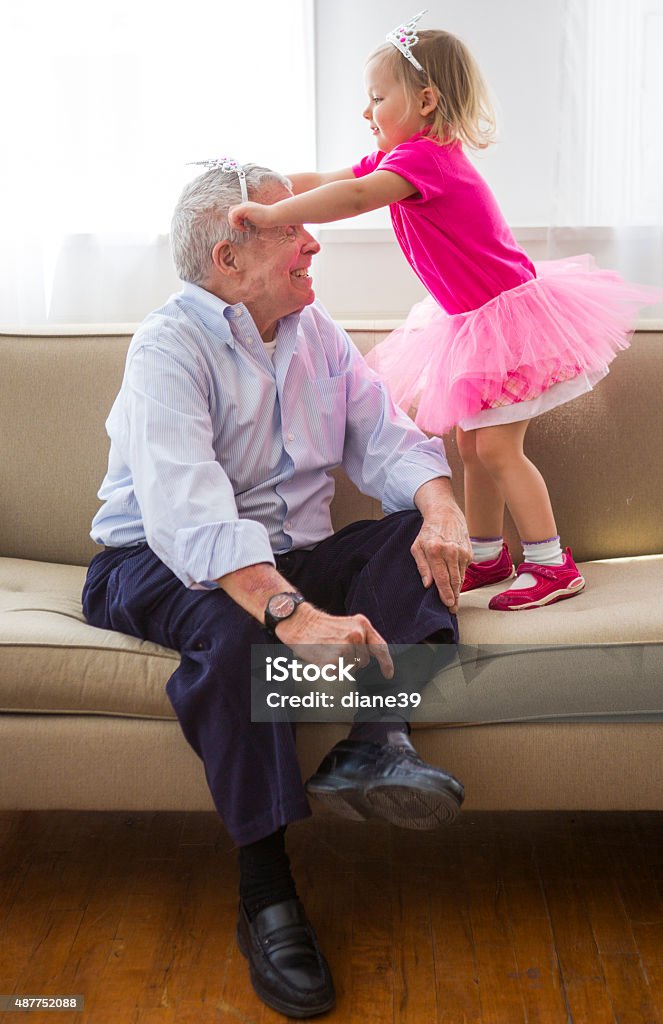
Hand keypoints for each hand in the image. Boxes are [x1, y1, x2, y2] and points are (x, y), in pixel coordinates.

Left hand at [228, 201, 274, 231]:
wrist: (273, 215)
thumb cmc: (267, 219)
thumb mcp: (254, 219)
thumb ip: (246, 220)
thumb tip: (240, 225)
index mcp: (246, 208)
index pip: (234, 212)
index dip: (235, 221)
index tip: (243, 227)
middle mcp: (244, 205)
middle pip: (230, 212)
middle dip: (233, 223)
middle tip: (242, 229)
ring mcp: (244, 206)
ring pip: (231, 214)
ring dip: (235, 224)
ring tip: (243, 228)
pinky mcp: (245, 209)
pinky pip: (234, 215)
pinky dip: (237, 224)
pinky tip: (245, 228)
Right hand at [275, 603, 393, 678]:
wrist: (300, 623)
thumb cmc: (322, 626)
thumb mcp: (348, 625)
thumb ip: (362, 638)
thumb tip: (373, 657)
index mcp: (361, 625)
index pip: (380, 647)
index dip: (386, 663)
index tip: (388, 674)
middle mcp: (356, 635)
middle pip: (363, 662)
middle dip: (353, 661)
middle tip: (336, 650)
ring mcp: (345, 648)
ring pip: (351, 669)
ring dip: (341, 665)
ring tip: (329, 652)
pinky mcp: (333, 660)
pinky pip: (339, 673)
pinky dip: (331, 670)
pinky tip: (323, 658)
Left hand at [411, 488, 471, 614]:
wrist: (444, 514)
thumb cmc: (427, 532)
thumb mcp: (417, 547)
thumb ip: (421, 566)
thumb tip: (427, 585)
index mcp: (435, 551)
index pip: (441, 578)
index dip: (445, 593)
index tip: (448, 605)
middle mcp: (450, 552)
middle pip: (454, 581)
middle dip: (454, 597)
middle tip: (452, 609)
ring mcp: (462, 552)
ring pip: (461, 577)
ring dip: (458, 590)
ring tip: (455, 602)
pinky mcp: (469, 552)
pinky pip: (465, 571)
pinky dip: (461, 579)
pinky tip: (456, 585)